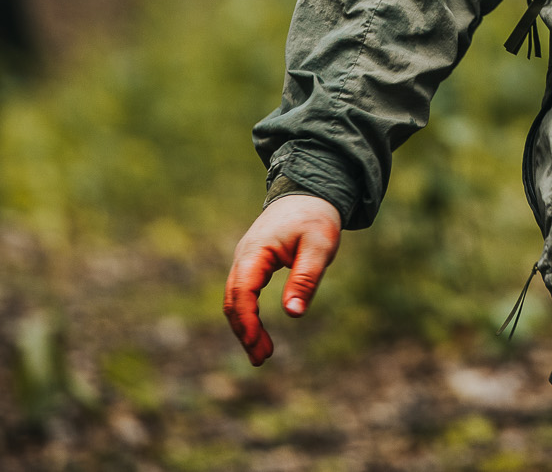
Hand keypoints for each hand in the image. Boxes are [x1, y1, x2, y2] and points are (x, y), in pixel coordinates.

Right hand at [223, 194, 342, 364]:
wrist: (309, 191)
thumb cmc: (316, 217)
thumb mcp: (318, 246)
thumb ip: (305, 278)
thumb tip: (293, 313)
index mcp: (255, 251)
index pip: (241, 291)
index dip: (246, 321)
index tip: (255, 345)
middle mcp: (243, 256)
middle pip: (233, 300)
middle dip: (244, 331)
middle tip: (261, 359)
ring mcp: (246, 260)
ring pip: (236, 299)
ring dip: (245, 326)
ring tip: (262, 354)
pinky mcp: (253, 264)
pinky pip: (243, 293)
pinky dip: (248, 314)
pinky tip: (258, 332)